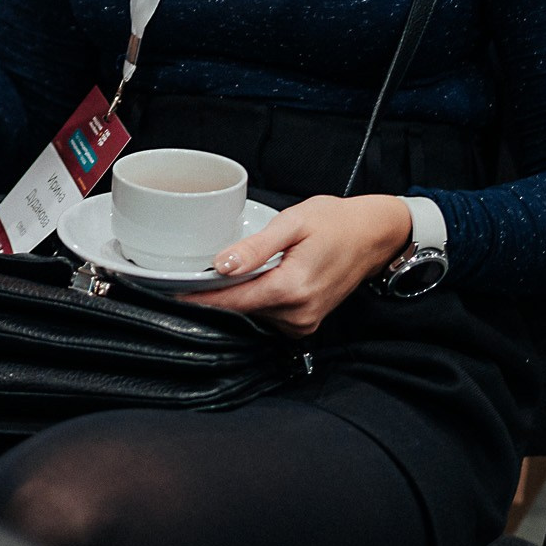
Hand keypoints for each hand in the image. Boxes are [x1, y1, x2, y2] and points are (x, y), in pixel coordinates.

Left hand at [181, 194, 413, 337]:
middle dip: (215, 295)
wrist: (373, 236)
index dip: (200, 298)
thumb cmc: (336, 222)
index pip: (234, 301)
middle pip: (241, 310)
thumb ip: (256, 247)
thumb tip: (221, 265)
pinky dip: (255, 301)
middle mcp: (299, 312)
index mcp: (293, 287)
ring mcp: (304, 322)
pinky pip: (268, 316)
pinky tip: (252, 281)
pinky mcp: (306, 323)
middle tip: (188, 275)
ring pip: (253, 315)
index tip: (172, 293)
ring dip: (236, 298)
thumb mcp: (293, 222)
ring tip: (222, 274)